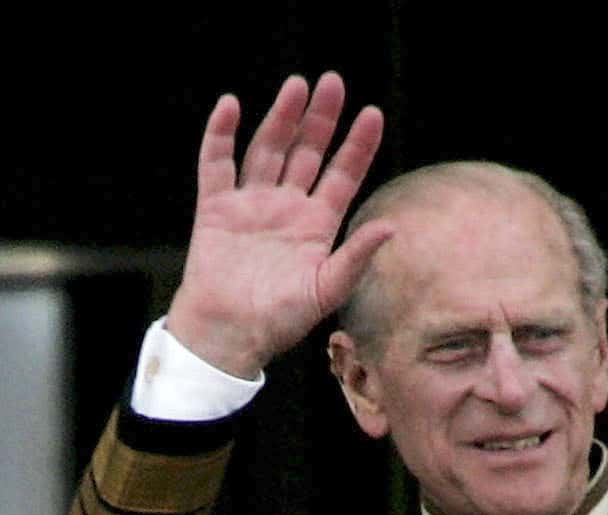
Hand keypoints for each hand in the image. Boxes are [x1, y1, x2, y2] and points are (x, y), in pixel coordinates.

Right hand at [164, 73, 394, 380]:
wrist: (226, 337)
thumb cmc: (277, 322)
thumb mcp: (326, 291)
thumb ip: (356, 258)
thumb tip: (391, 227)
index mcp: (316, 224)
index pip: (343, 174)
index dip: (358, 145)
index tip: (372, 113)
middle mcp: (286, 207)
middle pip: (307, 152)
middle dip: (321, 118)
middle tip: (332, 82)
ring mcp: (251, 205)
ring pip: (268, 149)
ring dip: (281, 117)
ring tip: (296, 86)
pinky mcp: (216, 209)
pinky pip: (217, 165)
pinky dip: (220, 136)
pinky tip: (230, 107)